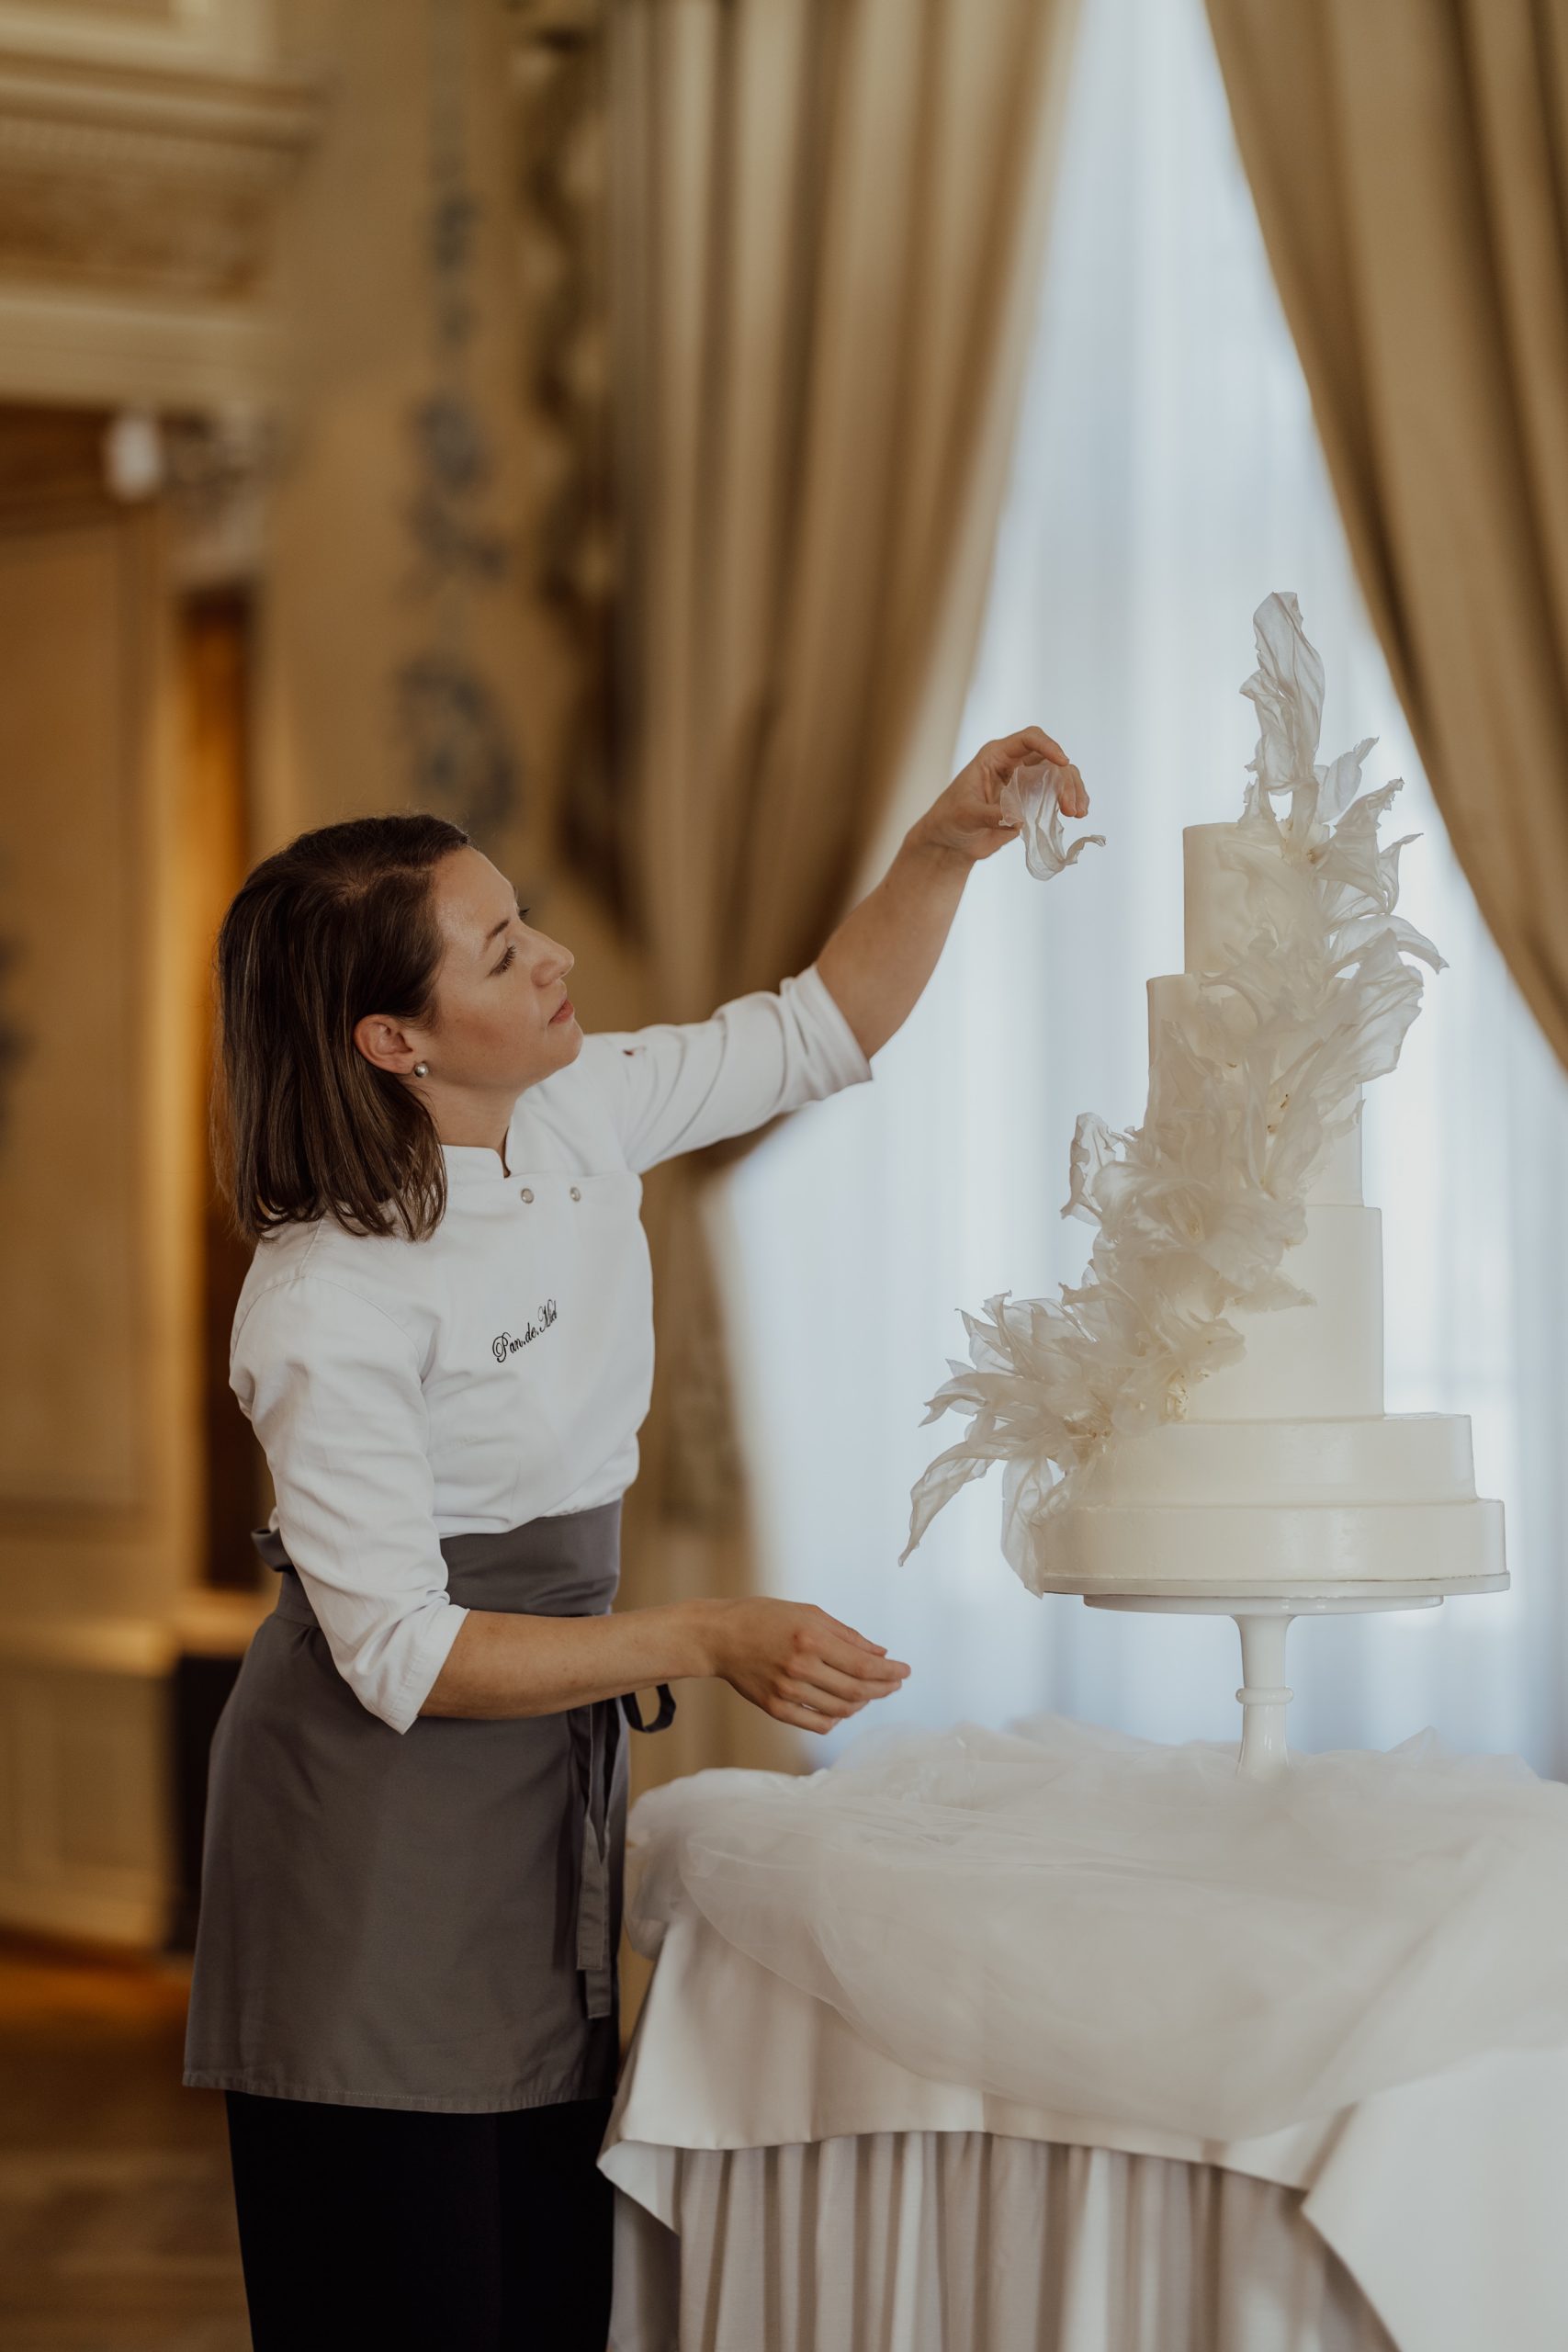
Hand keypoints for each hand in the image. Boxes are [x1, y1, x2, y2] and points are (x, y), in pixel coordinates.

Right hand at [704, 1598, 910, 1734]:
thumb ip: (847, 1635)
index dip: (890, 1672)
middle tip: (894, 1683)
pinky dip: (838, 1718)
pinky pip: (818, 1723)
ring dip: (863, 1703)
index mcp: (810, 1638)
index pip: (863, 1665)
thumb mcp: (809, 1613)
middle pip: (857, 1690)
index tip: (905, 1672)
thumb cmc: (765, 1617)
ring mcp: (786, 1691)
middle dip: (883, 1688)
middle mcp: (799, 1667)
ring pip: (841, 1709)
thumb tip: (881, 1653)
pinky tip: (844, 1707)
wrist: (719, 1637)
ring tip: (870, 1692)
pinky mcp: (775, 1708)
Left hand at [912, 726, 1085, 865]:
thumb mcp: (966, 815)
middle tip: (1070, 808)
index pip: (1029, 739)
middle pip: (1051, 759)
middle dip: (1065, 780)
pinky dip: (1070, 801)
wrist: (951, 842)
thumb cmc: (951, 820)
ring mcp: (1026, 782)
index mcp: (996, 756)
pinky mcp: (1033, 801)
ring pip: (1060, 776)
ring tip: (1078, 813)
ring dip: (1073, 791)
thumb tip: (1019, 820)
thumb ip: (990, 815)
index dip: (1048, 746)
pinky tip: (1078, 813)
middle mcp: (1015, 764)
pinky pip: (1058, 794)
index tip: (1063, 763)